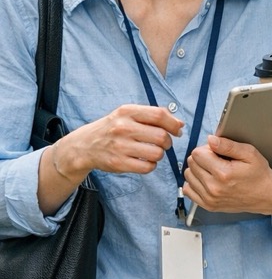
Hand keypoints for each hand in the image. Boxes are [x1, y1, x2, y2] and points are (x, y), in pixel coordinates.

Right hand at [51, 104, 182, 181]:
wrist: (84, 145)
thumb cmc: (113, 128)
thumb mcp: (128, 114)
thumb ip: (153, 116)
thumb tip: (180, 124)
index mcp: (127, 111)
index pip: (159, 115)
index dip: (173, 124)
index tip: (177, 130)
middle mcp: (122, 127)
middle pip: (161, 136)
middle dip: (168, 142)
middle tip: (163, 143)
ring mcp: (120, 146)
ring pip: (157, 153)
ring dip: (159, 154)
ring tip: (152, 152)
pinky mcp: (118, 163)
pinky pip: (148, 167)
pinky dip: (151, 165)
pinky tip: (144, 161)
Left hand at [183, 135, 271, 215]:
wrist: (267, 195)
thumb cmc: (259, 174)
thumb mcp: (250, 153)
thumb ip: (228, 145)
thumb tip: (210, 140)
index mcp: (223, 173)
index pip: (197, 154)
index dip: (207, 149)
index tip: (217, 152)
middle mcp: (213, 188)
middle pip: (191, 164)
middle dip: (202, 158)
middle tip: (217, 161)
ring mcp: (209, 198)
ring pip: (188, 176)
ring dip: (198, 170)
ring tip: (213, 171)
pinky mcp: (208, 205)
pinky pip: (188, 190)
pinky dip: (195, 183)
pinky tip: (207, 180)